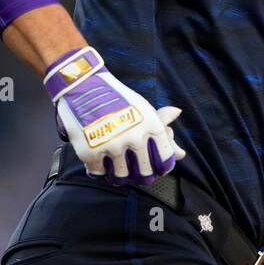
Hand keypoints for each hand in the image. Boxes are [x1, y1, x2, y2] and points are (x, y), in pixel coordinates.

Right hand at [43, 46, 185, 185]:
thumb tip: (179, 125)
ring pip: (122, 175)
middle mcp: (135, 137)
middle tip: (139, 177)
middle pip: (145, 171)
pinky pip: (100, 173)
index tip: (159, 170)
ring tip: (119, 174)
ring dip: (120, 176)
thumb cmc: (117, 98)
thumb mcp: (142, 107)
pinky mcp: (91, 152)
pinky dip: (100, 171)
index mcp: (152, 125)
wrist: (83, 87)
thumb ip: (160, 120)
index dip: (162, 167)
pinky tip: (101, 167)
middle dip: (143, 176)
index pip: (165, 158)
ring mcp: (113, 145)